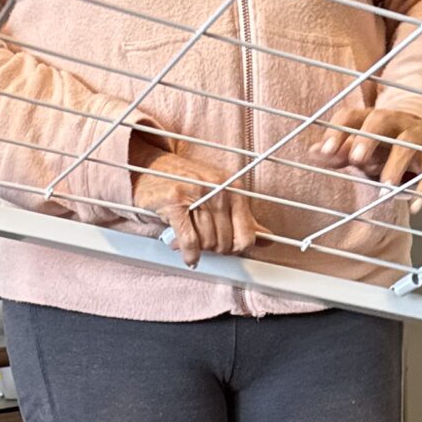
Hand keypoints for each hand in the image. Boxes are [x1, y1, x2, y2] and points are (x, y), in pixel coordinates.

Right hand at [129, 125, 255, 265]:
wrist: (151, 167)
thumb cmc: (188, 184)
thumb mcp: (220, 197)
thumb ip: (244, 220)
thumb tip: (269, 240)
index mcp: (234, 188)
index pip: (247, 236)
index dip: (236, 249)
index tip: (226, 247)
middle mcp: (218, 189)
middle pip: (225, 242)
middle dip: (213, 248)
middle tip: (202, 241)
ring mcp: (197, 194)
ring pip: (207, 242)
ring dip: (197, 248)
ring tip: (189, 238)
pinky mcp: (175, 202)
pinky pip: (189, 241)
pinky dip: (188, 253)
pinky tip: (186, 253)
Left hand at [307, 100, 421, 197]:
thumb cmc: (392, 144)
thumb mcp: (367, 146)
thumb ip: (342, 151)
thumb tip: (313, 153)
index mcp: (374, 119)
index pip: (353, 117)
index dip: (338, 132)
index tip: (326, 151)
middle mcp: (396, 122)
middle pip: (380, 121)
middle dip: (368, 139)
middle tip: (357, 159)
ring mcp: (419, 136)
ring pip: (407, 145)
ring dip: (396, 166)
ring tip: (386, 187)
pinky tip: (416, 207)